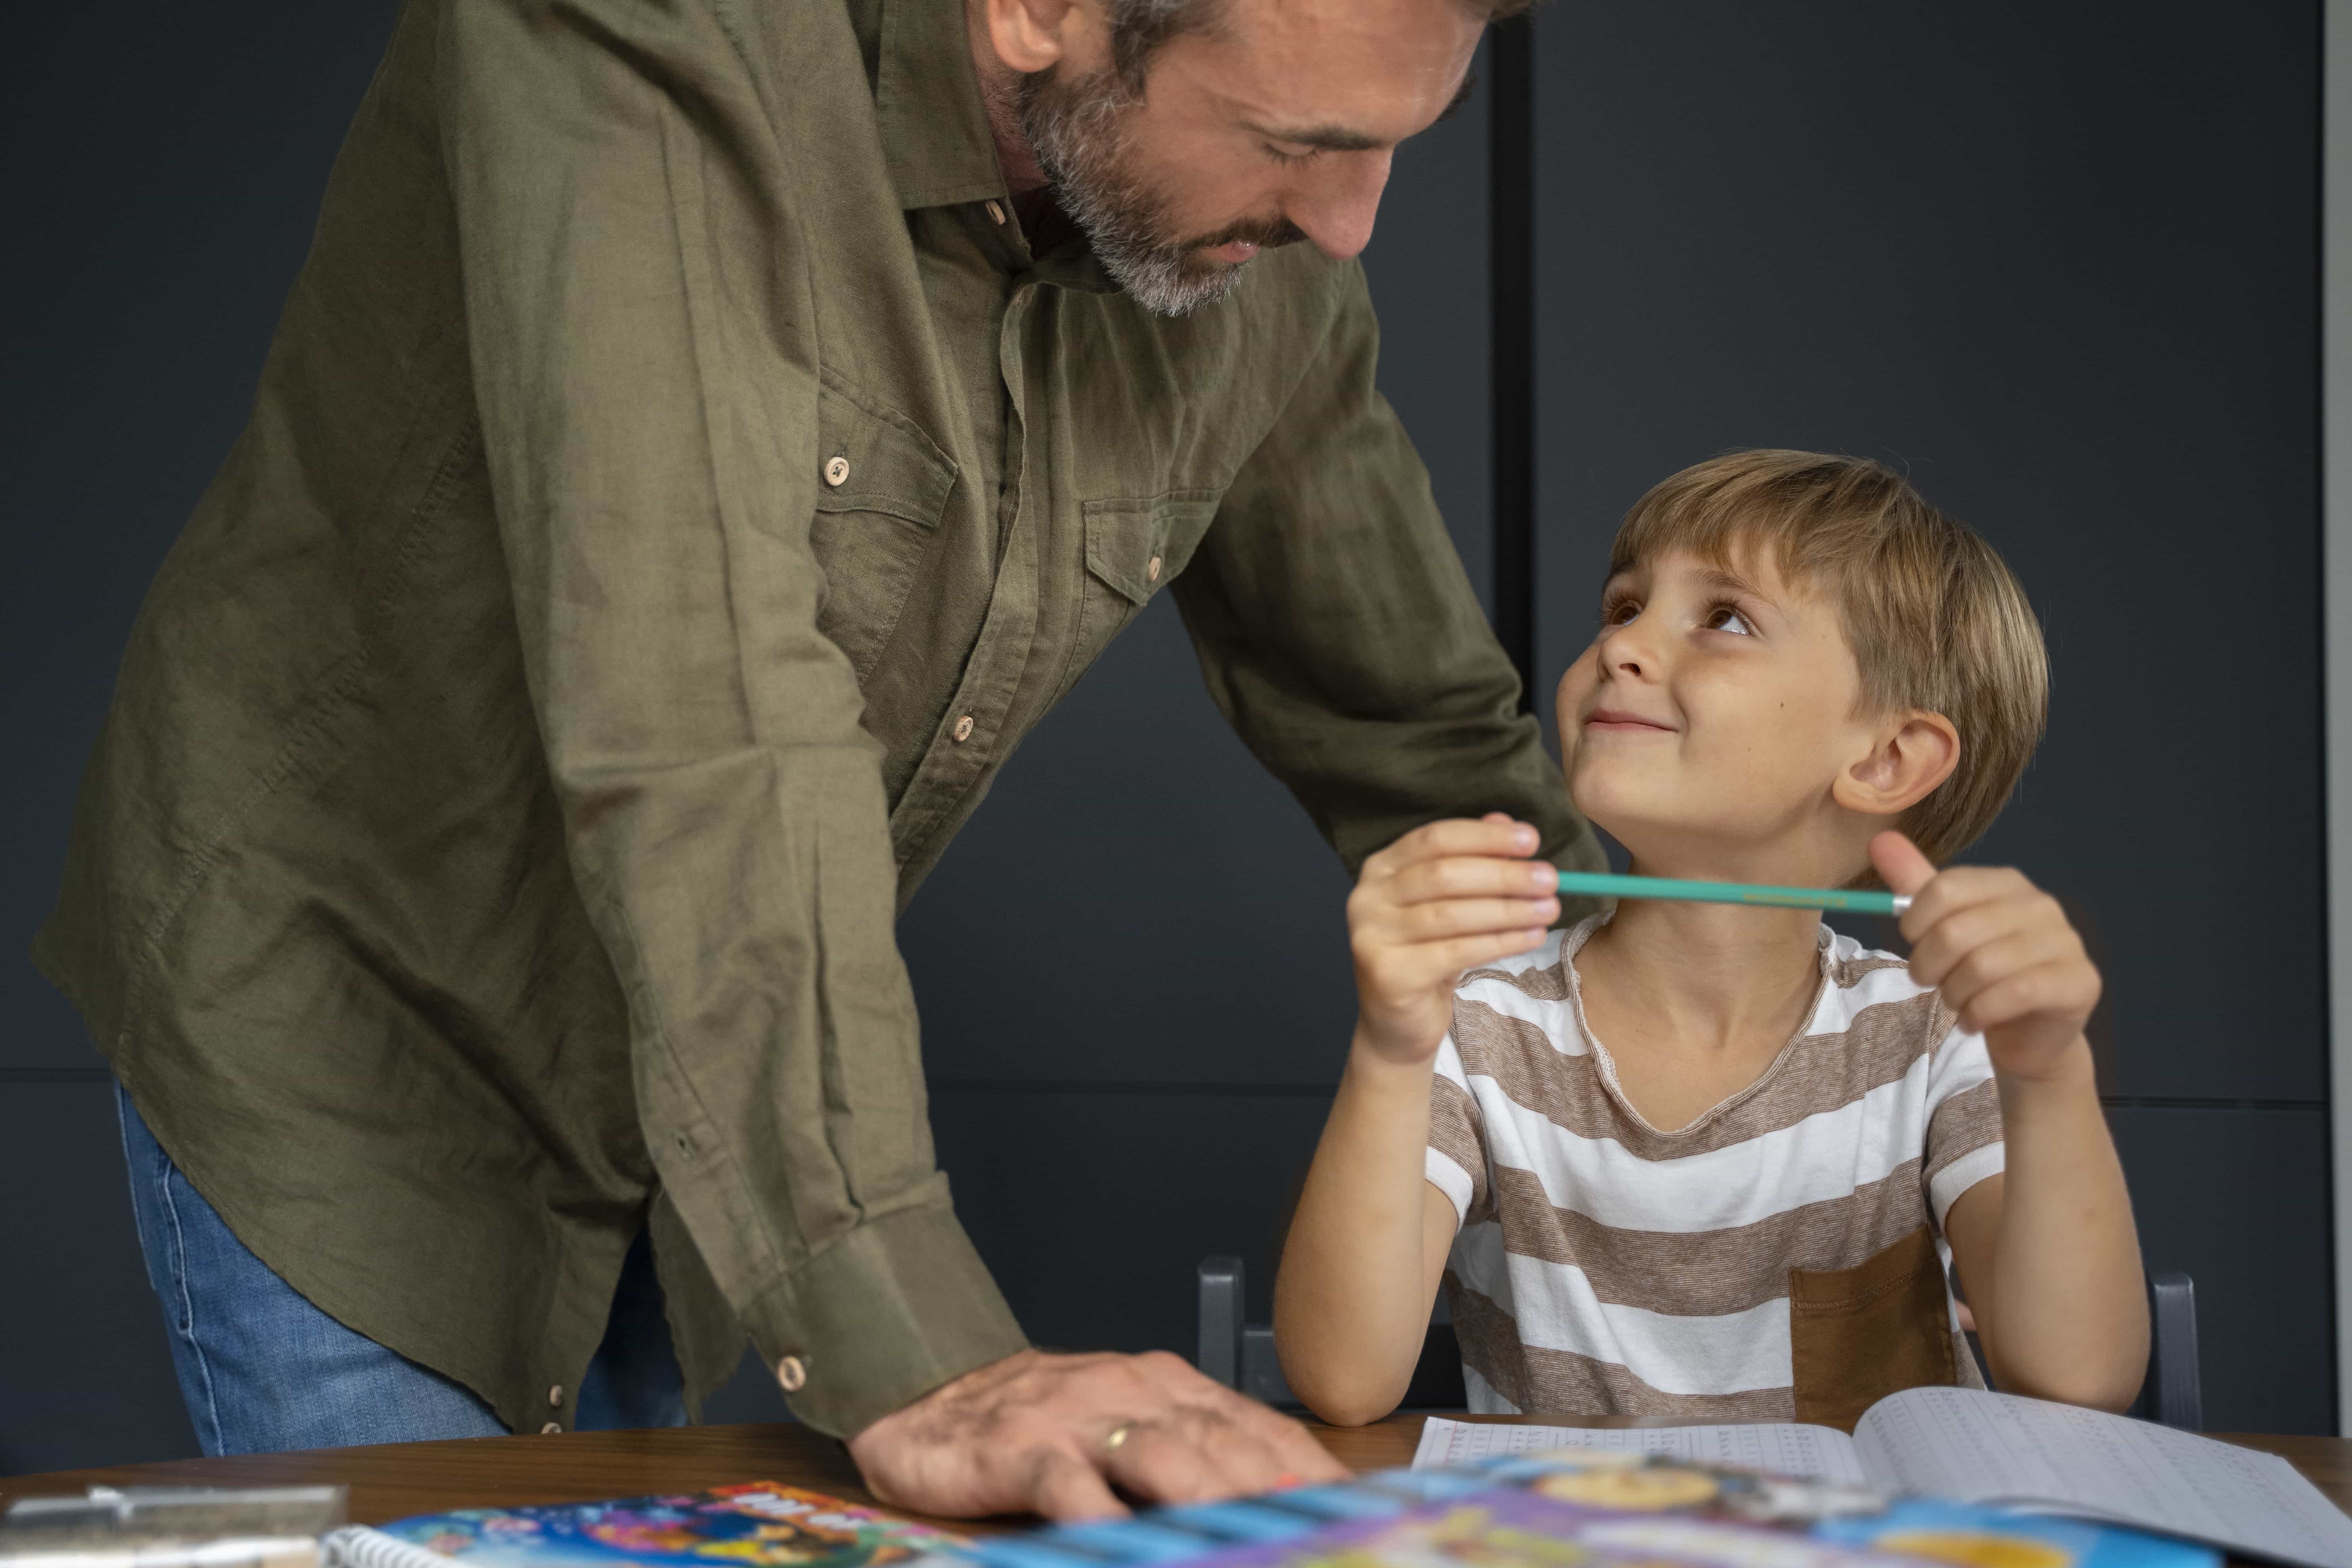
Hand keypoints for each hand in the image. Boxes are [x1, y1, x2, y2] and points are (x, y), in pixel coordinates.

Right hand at [845, 1348, 1347, 1520]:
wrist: (929, 1400)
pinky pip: (1071, 1483)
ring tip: (1247, 1534)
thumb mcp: (1128, 1433)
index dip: (1309, 1471)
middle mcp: (1133, 1393)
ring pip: (1161, 1455)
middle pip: (1224, 1443)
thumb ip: (1196, 1458)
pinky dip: (1103, 1512)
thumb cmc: (1039, 1425)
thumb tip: (1277, 1499)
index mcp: (1169, 1388)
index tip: (1358, 1507)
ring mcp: (1078, 1418)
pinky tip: (1123, 1537)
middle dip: (1276, 1490)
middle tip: (1318, 1529)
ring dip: (1212, 1496)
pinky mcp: (1022, 1447)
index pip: (1258, 1430)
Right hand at [1347, 814, 1558, 1064]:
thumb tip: (1505, 822)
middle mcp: (1366, 897)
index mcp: (1380, 868)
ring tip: (1550, 909)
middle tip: (1551, 879)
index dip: (1485, 837)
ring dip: (1509, 909)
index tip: (1532, 840)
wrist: (1397, 1024)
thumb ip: (1469, 861)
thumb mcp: (1448, 904)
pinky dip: (1499, 942)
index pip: (1435, 838)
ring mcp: (1371, 936)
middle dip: (1504, 874)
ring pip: (1452, 914)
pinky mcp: (1388, 974)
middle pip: (1444, 874)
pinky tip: (1531, 937)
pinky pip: (1456, 952)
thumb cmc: (1428, 956)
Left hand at [1871, 832, 2099, 1081]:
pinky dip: (1980, 1013)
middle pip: (1956, 931)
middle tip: (1930, 982)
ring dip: (1954, 994)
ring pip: (1983, 967)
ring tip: (1956, 1002)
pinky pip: (2016, 994)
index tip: (1913, 944)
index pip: (1943, 889)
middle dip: (1928, 966)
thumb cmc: (1979, 974)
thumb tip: (1881, 839)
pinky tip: (1974, 1021)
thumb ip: (1913, 885)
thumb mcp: (1941, 925)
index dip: (1914, 924)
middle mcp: (2041, 906)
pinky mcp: (2080, 983)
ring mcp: (2066, 943)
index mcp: (2006, 883)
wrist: (2026, 1031)